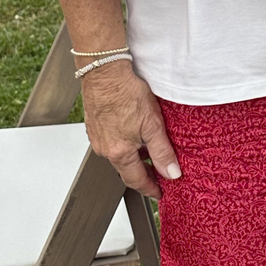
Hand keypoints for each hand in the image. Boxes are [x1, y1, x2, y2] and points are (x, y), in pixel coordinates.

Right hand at [79, 60, 179, 197]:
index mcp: (119, 153)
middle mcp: (104, 148)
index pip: (136, 180)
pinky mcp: (94, 125)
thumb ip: (162, 152)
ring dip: (133, 156)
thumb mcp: (153, 125)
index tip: (159, 193)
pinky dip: (124, 142)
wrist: (104, 71)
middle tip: (158, 174)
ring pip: (118, 154)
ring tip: (149, 150)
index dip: (150, 189)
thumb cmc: (125, 93)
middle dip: (142, 173)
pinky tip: (133, 132)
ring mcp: (97, 137)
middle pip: (126, 169)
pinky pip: (111, 140)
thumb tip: (171, 173)